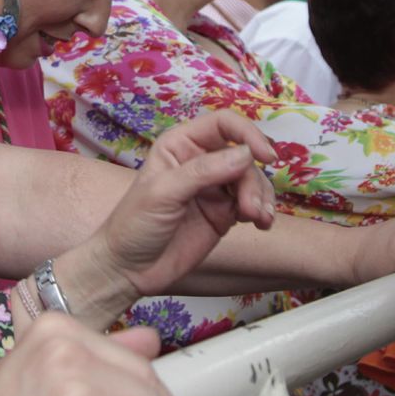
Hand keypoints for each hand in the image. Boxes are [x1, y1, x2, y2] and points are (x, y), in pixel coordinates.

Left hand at [56, 111, 278, 324]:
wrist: (129, 270)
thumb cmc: (134, 224)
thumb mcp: (163, 193)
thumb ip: (203, 171)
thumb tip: (245, 154)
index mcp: (181, 144)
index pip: (223, 124)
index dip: (247, 134)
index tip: (265, 156)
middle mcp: (201, 160)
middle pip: (244, 155)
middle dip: (253, 180)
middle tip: (250, 209)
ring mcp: (215, 187)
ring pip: (252, 179)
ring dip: (262, 197)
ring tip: (258, 220)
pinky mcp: (225, 212)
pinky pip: (253, 202)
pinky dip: (263, 211)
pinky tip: (263, 224)